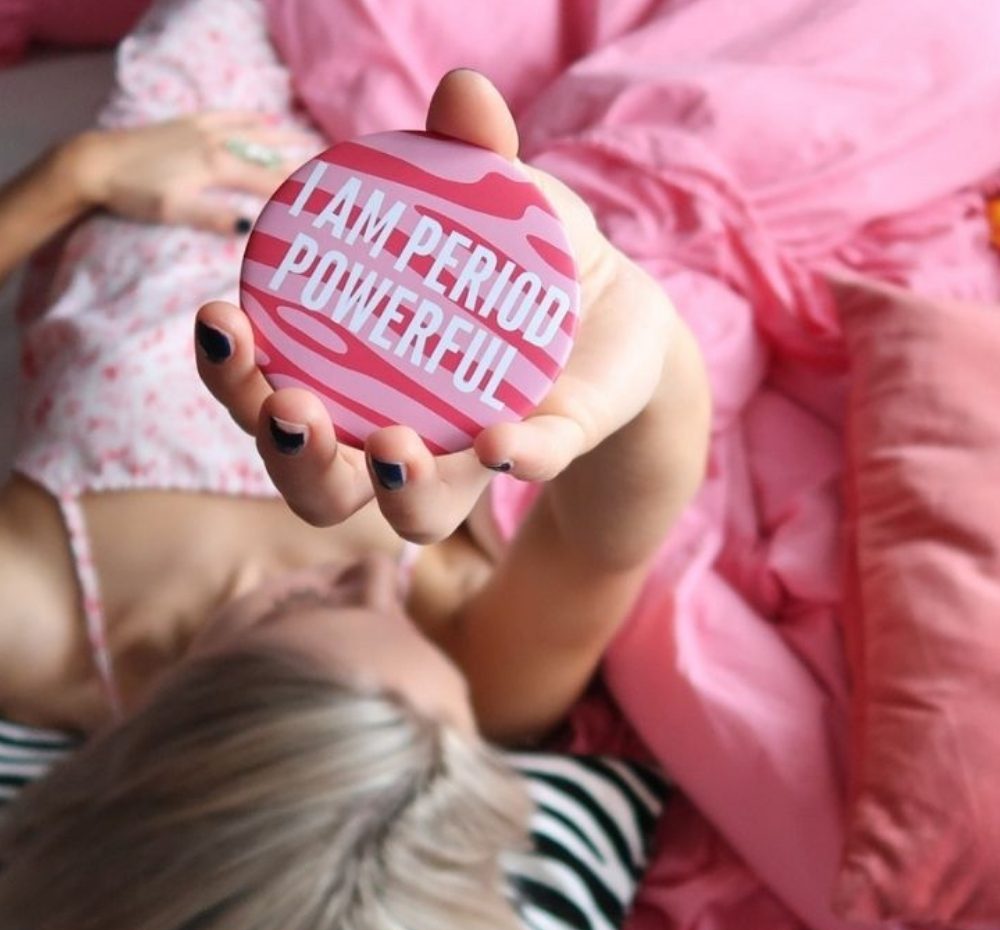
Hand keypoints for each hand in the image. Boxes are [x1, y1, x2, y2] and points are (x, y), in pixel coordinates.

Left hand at [64, 112, 319, 234]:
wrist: (95, 162)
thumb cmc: (134, 192)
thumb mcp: (173, 210)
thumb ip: (213, 218)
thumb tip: (251, 229)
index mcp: (217, 166)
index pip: (268, 183)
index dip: (299, 193)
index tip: (326, 204)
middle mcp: (217, 143)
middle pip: (268, 155)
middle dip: (300, 165)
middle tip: (330, 174)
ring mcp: (203, 131)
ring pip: (254, 133)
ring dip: (283, 140)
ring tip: (309, 145)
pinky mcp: (189, 125)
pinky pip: (229, 117)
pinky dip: (251, 119)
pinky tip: (263, 120)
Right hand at [196, 70, 678, 540]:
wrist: (614, 313)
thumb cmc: (519, 261)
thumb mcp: (495, 200)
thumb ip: (468, 155)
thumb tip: (461, 93)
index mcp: (354, 377)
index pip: (270, 392)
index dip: (231, 375)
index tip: (218, 320)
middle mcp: (396, 437)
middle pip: (316, 480)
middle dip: (288, 454)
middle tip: (287, 405)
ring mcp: (468, 459)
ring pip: (407, 513)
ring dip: (388, 487)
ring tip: (390, 448)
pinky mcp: (543, 450)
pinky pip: (525, 468)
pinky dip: (513, 457)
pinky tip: (502, 440)